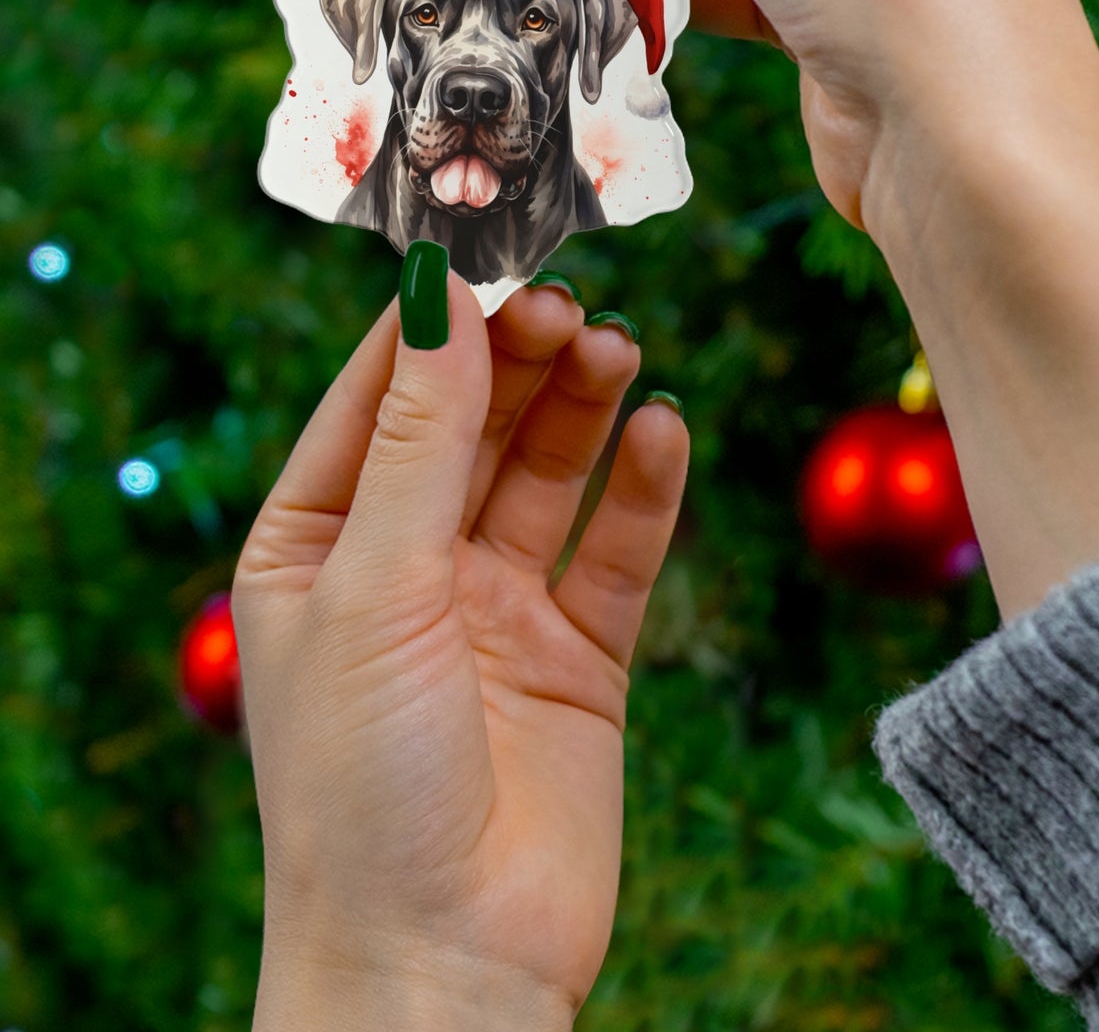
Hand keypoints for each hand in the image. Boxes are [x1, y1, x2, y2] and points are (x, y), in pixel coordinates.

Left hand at [233, 277, 687, 1028]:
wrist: (445, 965)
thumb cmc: (362, 787)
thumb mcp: (374, 587)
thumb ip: (418, 440)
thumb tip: (435, 297)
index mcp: (317, 547)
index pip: (376, 400)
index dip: (431, 327)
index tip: (487, 255)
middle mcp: (408, 568)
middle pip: (473, 425)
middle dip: (519, 360)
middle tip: (570, 305)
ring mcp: (497, 610)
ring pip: (549, 473)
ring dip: (584, 407)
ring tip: (621, 349)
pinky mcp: (579, 655)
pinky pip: (617, 549)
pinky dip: (644, 488)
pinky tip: (665, 431)